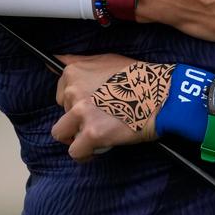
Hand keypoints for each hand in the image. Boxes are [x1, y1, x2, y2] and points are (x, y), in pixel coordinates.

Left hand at [52, 54, 170, 161]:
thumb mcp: (105, 59)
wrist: (161, 94)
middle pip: (62, 114)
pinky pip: (75, 152)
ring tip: (94, 137)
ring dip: (76, 137)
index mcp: (74, 72)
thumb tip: (54, 61)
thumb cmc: (138, 77)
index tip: (90, 106)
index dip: (75, 103)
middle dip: (77, 119)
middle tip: (100, 120)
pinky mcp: (92, 133)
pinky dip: (85, 154)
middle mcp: (73, 90)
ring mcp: (81, 112)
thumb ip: (78, 63)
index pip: (60, 94)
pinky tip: (97, 149)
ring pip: (61, 133)